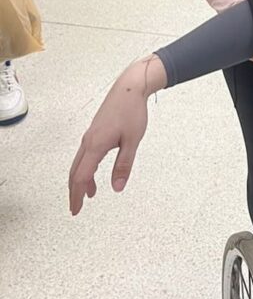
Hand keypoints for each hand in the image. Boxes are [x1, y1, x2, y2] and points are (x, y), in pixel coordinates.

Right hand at [68, 54, 166, 215]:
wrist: (129, 88)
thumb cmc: (132, 111)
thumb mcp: (132, 141)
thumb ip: (124, 165)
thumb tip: (118, 187)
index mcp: (95, 145)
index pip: (81, 177)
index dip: (78, 195)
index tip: (76, 209)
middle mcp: (88, 141)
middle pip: (75, 172)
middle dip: (74, 192)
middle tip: (76, 208)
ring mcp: (90, 136)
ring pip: (78, 164)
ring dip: (80, 181)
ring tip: (88, 195)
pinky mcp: (94, 132)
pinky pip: (85, 155)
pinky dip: (85, 169)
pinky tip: (95, 174)